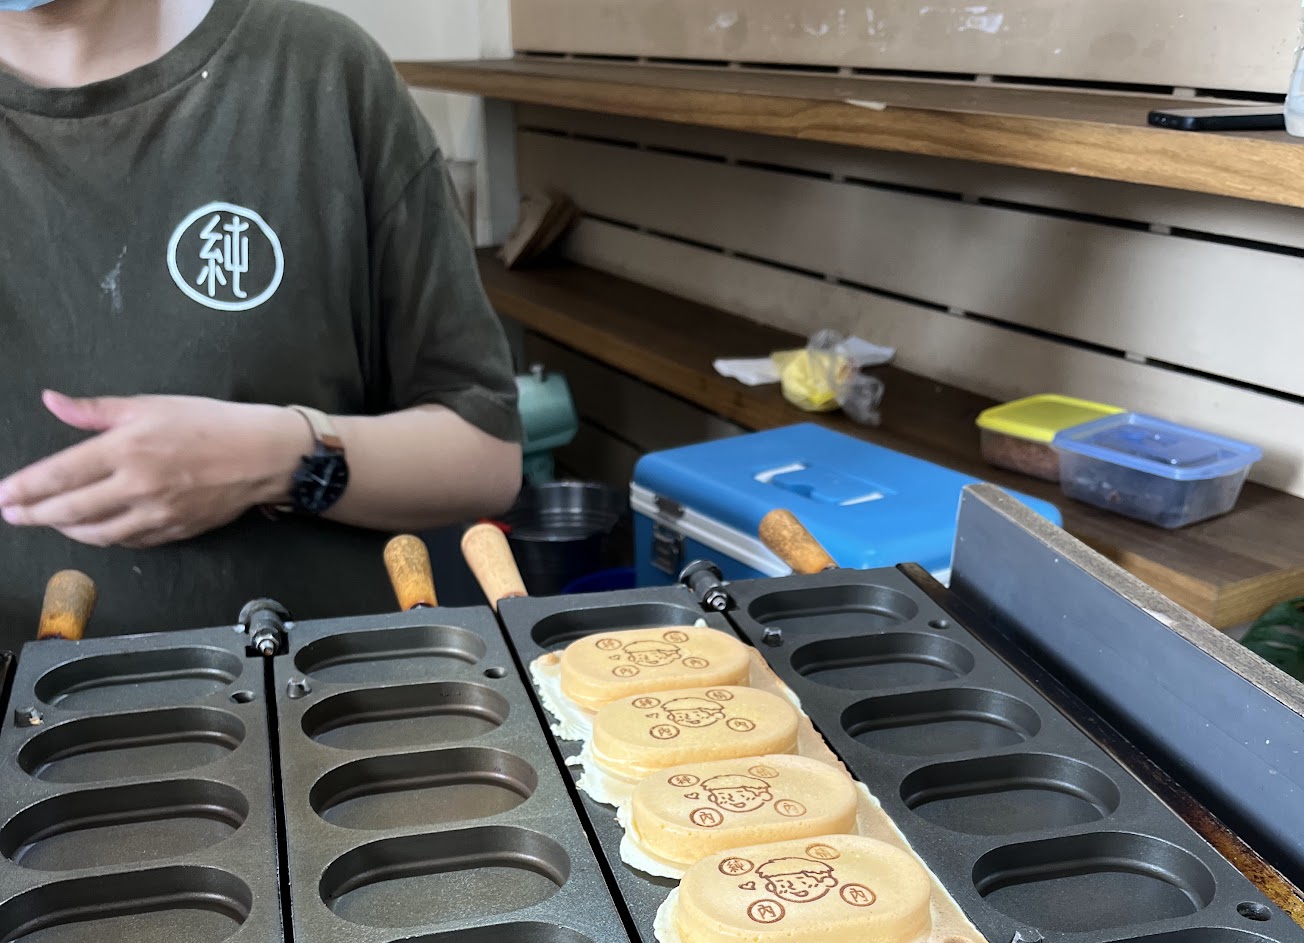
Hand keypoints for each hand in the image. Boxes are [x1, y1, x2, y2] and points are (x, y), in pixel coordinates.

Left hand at [0, 391, 308, 548]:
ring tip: (49, 521)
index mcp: (127, 449)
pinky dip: (103, 537)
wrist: (263, 455)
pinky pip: (128, 541)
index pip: (60, 475)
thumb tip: (52, 402)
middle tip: (11, 514)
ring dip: (65, 530)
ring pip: (96, 534)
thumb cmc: (211, 423)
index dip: (24, 488)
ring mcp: (156, 514)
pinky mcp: (174, 531)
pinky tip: (94, 528)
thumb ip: (96, 409)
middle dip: (33, 515)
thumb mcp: (151, 404)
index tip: (2, 495)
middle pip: (69, 511)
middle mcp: (137, 486)